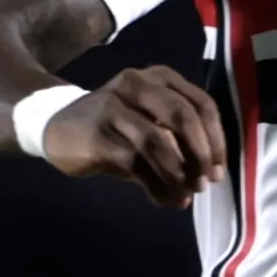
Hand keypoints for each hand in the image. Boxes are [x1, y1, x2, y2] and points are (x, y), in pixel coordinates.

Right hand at [41, 64, 227, 208]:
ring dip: (179, 174)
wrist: (57, 128)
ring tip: (185, 194)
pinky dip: (157, 186)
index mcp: (159, 78)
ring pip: (159, 141)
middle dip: (201, 155)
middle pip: (183, 117)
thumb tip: (208, 177)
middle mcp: (137, 84)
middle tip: (205, 183)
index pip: (202, 104)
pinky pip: (136, 162)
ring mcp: (113, 106)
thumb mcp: (152, 125)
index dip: (216, 140)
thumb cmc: (115, 128)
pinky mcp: (97, 133)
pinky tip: (165, 199)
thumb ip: (181, 142)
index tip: (220, 171)